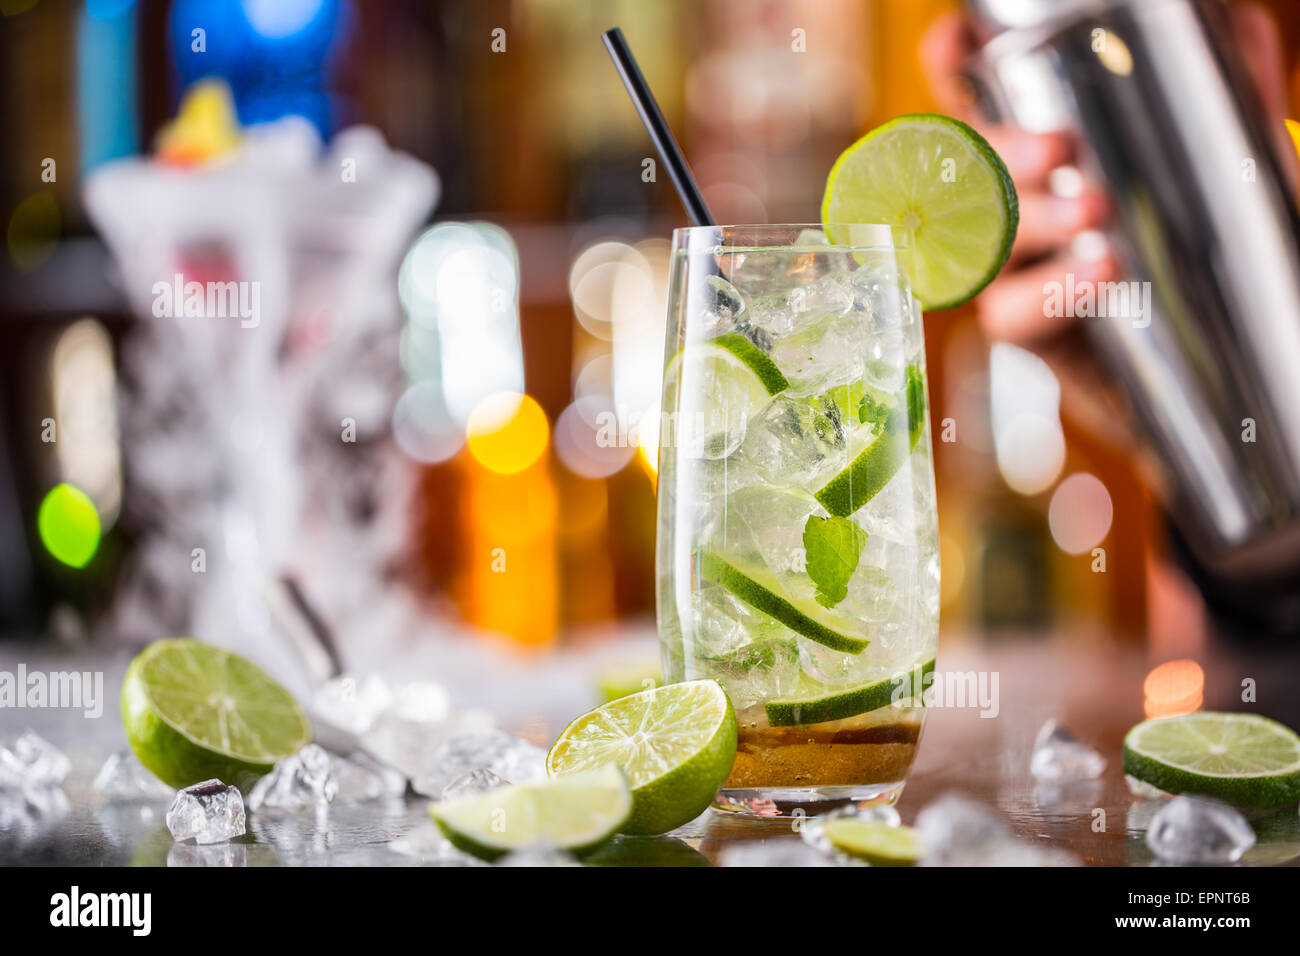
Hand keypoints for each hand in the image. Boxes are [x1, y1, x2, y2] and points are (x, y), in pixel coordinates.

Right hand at [919, 5, 1290, 344]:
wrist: (1208, 344)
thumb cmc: (1195, 236)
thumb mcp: (1218, 153)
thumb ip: (1227, 91)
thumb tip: (1235, 24)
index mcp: (1036, 150)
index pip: (976, 99)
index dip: (951, 70)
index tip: (955, 42)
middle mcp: (1008, 203)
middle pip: (963, 169)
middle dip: (999, 152)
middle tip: (1058, 149)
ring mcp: (1009, 268)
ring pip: (981, 240)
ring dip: (1032, 222)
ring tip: (1092, 212)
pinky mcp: (1024, 328)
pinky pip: (1009, 313)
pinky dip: (1052, 291)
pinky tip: (1100, 271)